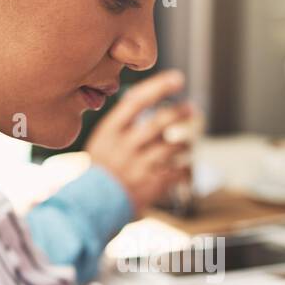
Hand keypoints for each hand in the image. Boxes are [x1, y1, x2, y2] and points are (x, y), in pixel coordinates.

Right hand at [85, 69, 197, 215]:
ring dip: (185, 142)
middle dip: (180, 112)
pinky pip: (179, 171)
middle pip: (160, 122)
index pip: (136, 101)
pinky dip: (186, 167)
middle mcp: (125, 146)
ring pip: (174, 146)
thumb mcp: (102, 140)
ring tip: (186, 143)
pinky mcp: (151, 185)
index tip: (177, 79)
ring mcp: (139, 166)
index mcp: (110, 131)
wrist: (92, 205)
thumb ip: (122, 122)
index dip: (159, 87)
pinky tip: (184, 166)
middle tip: (192, 109)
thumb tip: (149, 96)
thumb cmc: (101, 169)